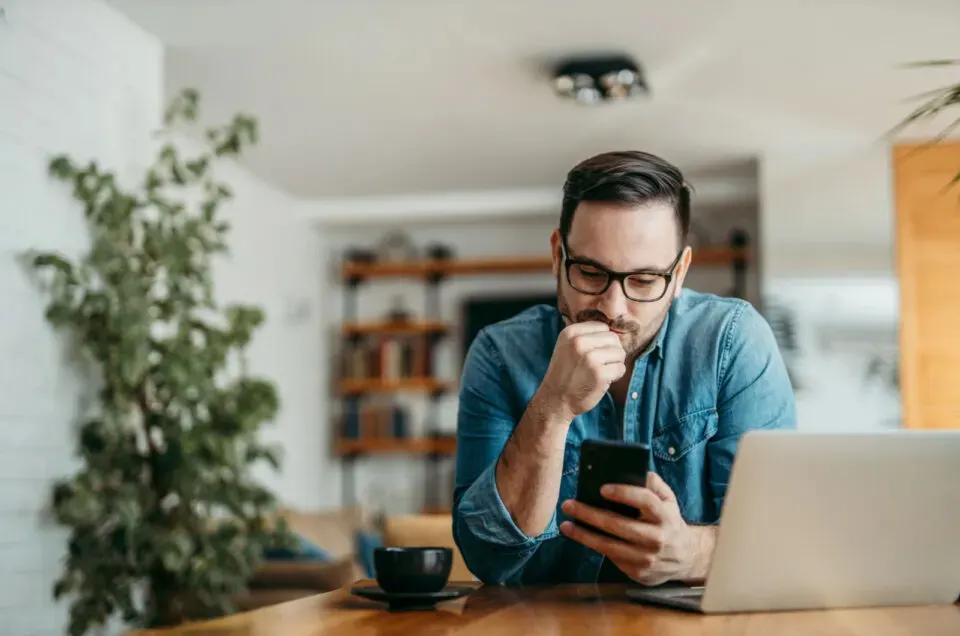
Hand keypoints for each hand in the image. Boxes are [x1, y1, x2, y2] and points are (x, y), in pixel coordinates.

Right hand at [538, 322, 625, 418]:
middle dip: (611, 351)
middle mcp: (579, 342)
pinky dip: (615, 376)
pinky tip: (603, 380)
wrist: (555, 400)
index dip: (603, 341)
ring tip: (601, 371)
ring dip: (614, 364)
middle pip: (613, 338)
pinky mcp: (599, 373)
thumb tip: (611, 328)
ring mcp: (590, 358)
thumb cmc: (565, 373)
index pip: (602, 326)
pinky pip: (620, 368)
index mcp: (570, 333)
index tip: (594, 353)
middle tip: (600, 364)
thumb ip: (585, 335)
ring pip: (619, 353)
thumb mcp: (566, 346)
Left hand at [559, 472, 709, 585]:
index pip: (645, 501)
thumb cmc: (669, 522)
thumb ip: (654, 484)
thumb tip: (635, 470)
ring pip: (610, 546)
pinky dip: (595, 547)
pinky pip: (612, 558)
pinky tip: (581, 536)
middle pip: (619, 525)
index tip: (602, 488)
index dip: (624, 493)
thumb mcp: (669, 500)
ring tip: (566, 525)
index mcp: (665, 516)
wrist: (686, 558)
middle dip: (590, 514)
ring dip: (584, 535)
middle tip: (569, 504)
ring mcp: (647, 559)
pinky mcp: (638, 573)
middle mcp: (657, 538)